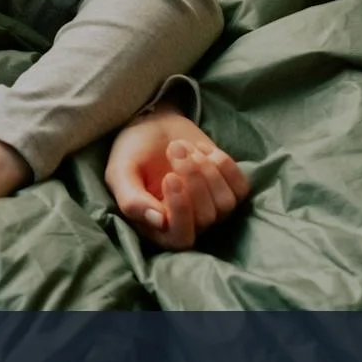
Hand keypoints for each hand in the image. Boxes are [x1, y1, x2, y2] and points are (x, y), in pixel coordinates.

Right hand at [106, 108, 247, 249]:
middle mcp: (188, 223)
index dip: (181, 210)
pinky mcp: (229, 189)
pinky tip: (203, 150)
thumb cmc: (132, 151)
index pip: (181, 238)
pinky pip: (240, 188)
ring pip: (225, 204)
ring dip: (207, 169)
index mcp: (158, 227)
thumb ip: (131, 200)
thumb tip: (159, 222)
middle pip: (205, 218)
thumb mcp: (120, 173)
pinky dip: (224, 164)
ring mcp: (212, 207)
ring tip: (185, 147)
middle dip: (192, 178)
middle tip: (173, 148)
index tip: (169, 177)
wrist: (152, 124)